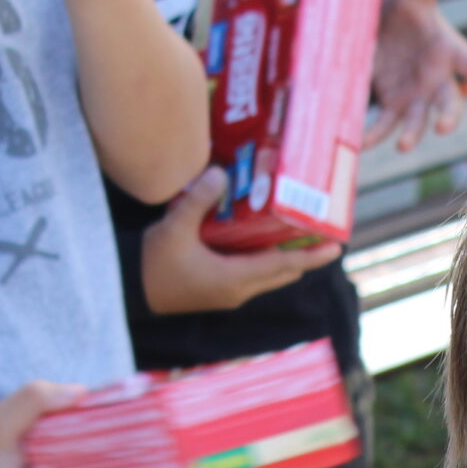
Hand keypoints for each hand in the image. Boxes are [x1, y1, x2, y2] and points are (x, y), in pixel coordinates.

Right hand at [143, 169, 344, 313]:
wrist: (130, 288)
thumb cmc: (154, 262)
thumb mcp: (174, 227)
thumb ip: (198, 200)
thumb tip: (221, 173)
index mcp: (235, 279)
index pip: (283, 266)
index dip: (311, 256)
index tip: (336, 247)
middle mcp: (239, 290)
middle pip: (283, 273)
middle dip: (304, 255)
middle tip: (322, 234)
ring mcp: (230, 293)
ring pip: (269, 276)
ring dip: (285, 258)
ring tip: (298, 233)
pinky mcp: (220, 291)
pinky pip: (253, 275)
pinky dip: (264, 259)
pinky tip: (262, 239)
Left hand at [365, 0, 466, 153]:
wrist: (379, 31)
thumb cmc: (405, 11)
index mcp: (448, 50)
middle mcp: (436, 79)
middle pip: (448, 101)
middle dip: (448, 115)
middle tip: (443, 127)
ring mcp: (415, 96)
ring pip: (417, 120)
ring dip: (412, 134)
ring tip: (404, 145)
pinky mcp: (391, 105)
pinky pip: (384, 123)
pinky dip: (374, 135)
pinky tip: (361, 142)